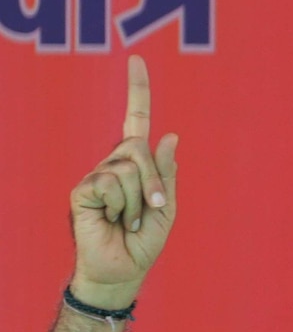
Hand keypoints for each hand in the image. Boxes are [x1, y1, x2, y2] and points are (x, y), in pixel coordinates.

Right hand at [69, 56, 177, 308]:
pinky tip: (113, 220)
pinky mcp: (83, 190)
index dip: (138, 92)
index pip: (134, 120)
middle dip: (154, 182)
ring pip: (128, 168)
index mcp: (136, 166)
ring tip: (129, 221)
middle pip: (138, 148)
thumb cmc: (143, 243)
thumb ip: (166, 175)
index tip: (138, 60)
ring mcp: (96, 176)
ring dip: (138, 200)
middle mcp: (114, 165)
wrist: (121, 271)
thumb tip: (171, 135)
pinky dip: (121, 205)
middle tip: (152, 210)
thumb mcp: (166, 209)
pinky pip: (110, 182)